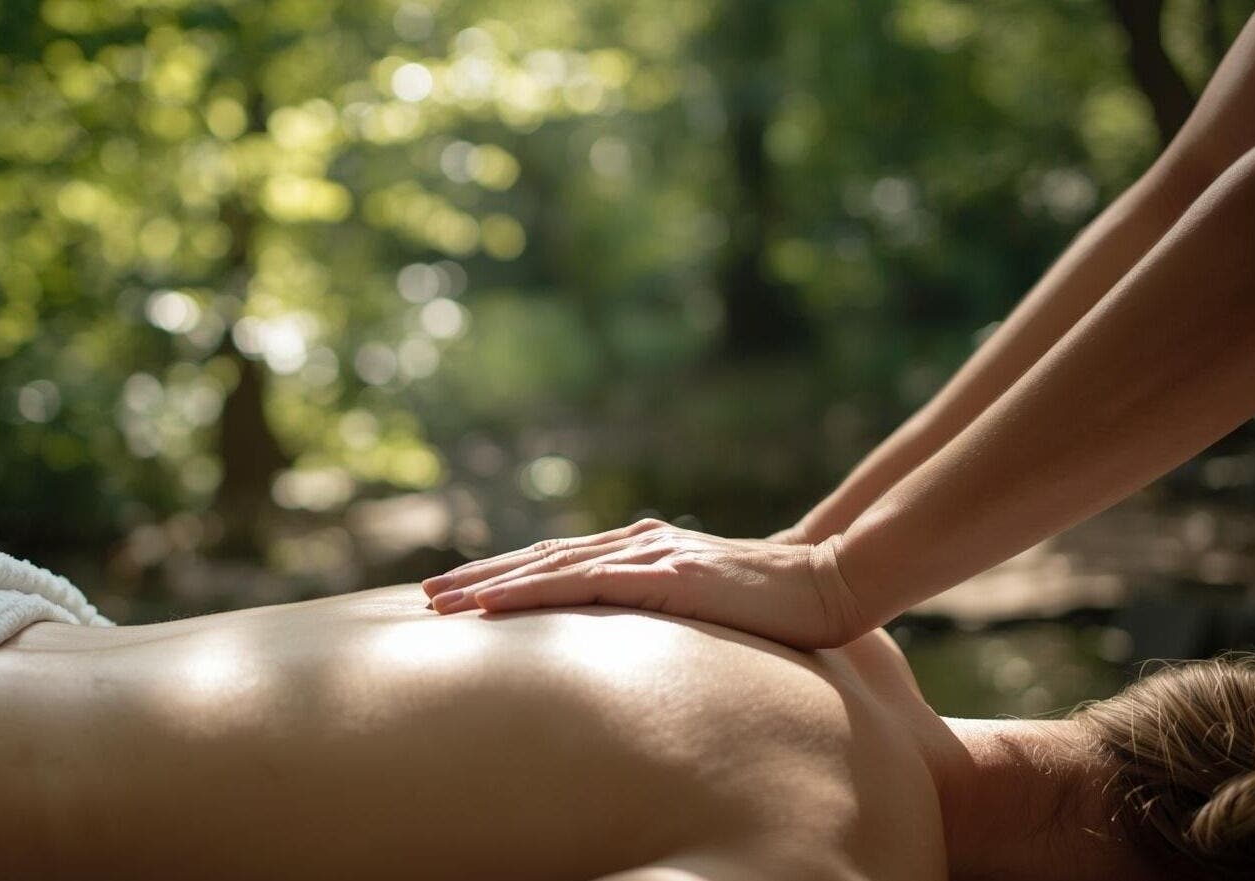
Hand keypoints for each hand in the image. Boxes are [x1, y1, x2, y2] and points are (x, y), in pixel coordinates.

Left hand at [421, 518, 868, 648]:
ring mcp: (649, 556)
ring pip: (551, 567)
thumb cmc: (769, 604)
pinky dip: (534, 592)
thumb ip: (658, 606)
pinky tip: (498, 604)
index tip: (457, 592)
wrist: (828, 584)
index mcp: (640, 549)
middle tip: (425, 595)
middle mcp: (636, 544)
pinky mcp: (667, 577)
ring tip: (442, 602)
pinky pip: (585, 584)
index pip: (556, 560)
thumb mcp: (699, 605)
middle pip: (540, 558)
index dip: (504, 574)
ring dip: (491, 585)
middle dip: (480, 576)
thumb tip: (624, 635)